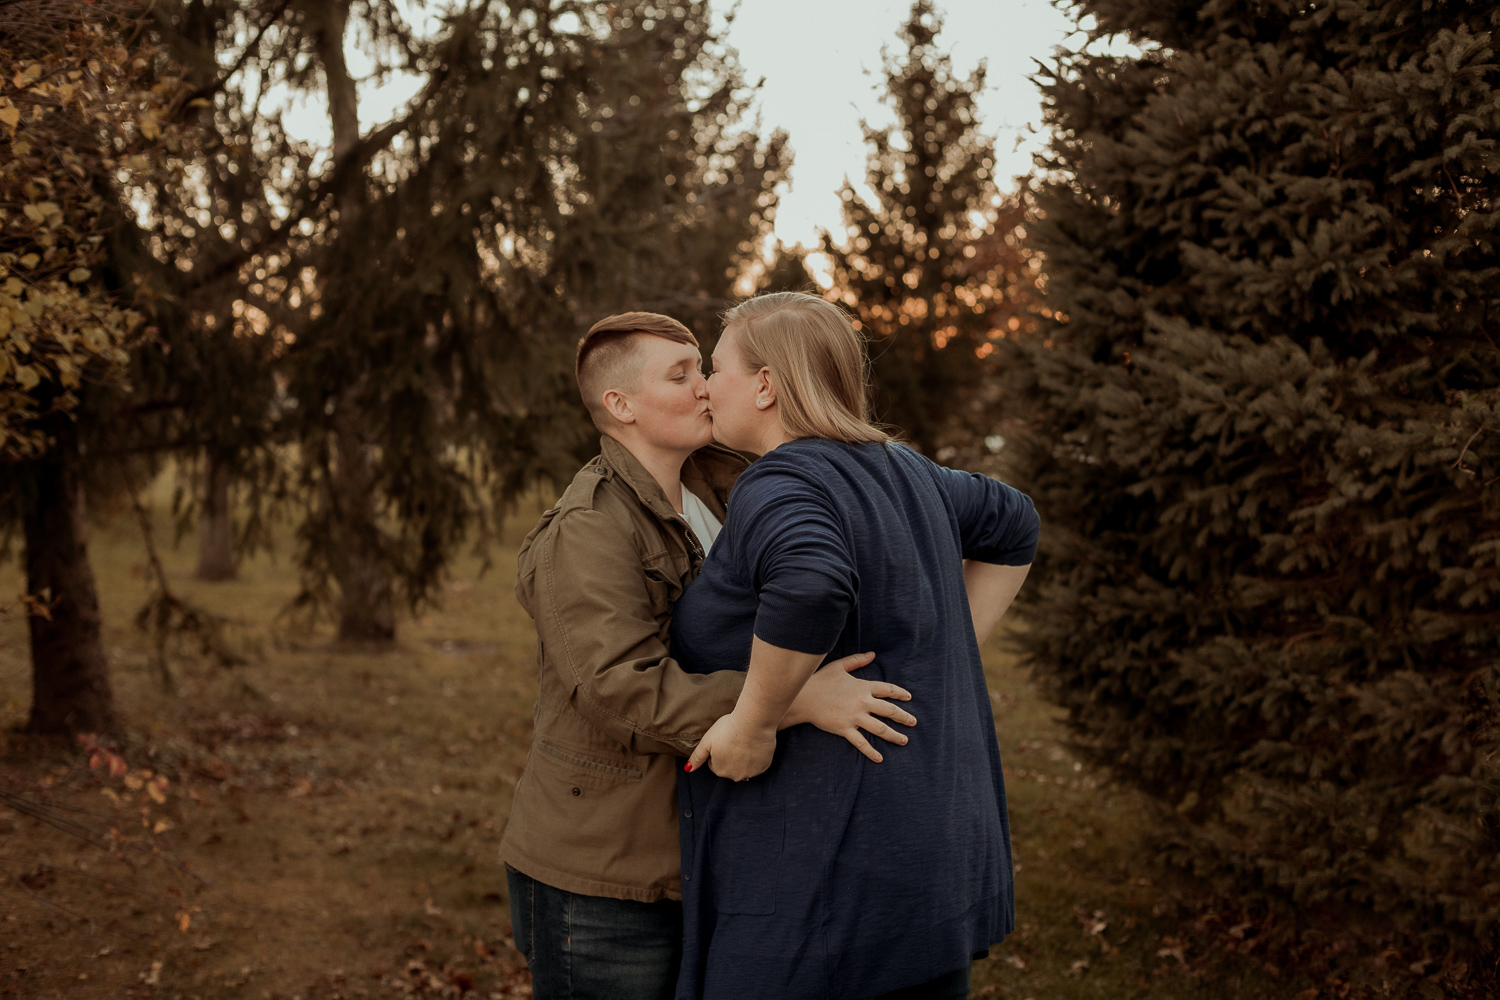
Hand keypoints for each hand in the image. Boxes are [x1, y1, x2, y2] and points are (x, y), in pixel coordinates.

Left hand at [685, 711, 777, 780]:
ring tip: (745, 742)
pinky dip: (756, 757)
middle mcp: (735, 776)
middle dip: (730, 756)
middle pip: (730, 767)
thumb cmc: (728, 729)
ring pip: (745, 767)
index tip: (723, 740)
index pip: (715, 764)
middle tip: (734, 740)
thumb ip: (697, 757)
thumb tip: (687, 769)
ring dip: (744, 758)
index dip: (718, 750)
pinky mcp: (764, 766)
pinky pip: (758, 764)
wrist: (753, 723)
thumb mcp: (707, 741)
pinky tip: (754, 745)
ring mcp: (751, 772)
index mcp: (719, 770)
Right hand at [783, 652, 915, 762]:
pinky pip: (861, 742)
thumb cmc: (820, 680)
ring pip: (880, 728)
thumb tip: (873, 654)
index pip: (887, 690)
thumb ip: (857, 661)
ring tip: (904, 740)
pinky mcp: (845, 729)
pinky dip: (871, 751)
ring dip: (894, 735)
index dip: (900, 693)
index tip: (908, 697)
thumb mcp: (839, 666)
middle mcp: (862, 702)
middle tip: (914, 722)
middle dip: (904, 717)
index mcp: (862, 687)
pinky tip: (880, 758)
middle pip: (889, 710)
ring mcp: (854, 717)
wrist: (803, 697)